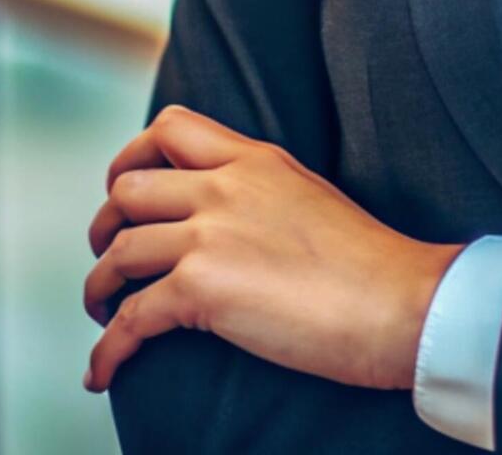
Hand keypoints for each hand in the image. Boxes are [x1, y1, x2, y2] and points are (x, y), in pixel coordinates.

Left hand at [80, 104, 460, 393]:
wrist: (403, 303)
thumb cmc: (373, 268)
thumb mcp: (312, 199)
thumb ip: (265, 195)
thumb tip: (235, 222)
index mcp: (256, 161)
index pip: (170, 128)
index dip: (132, 158)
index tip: (127, 191)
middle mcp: (226, 188)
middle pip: (127, 188)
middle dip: (105, 225)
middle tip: (111, 257)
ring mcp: (210, 236)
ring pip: (118, 252)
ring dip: (98, 289)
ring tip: (104, 314)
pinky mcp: (200, 289)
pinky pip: (129, 319)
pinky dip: (106, 351)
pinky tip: (102, 373)